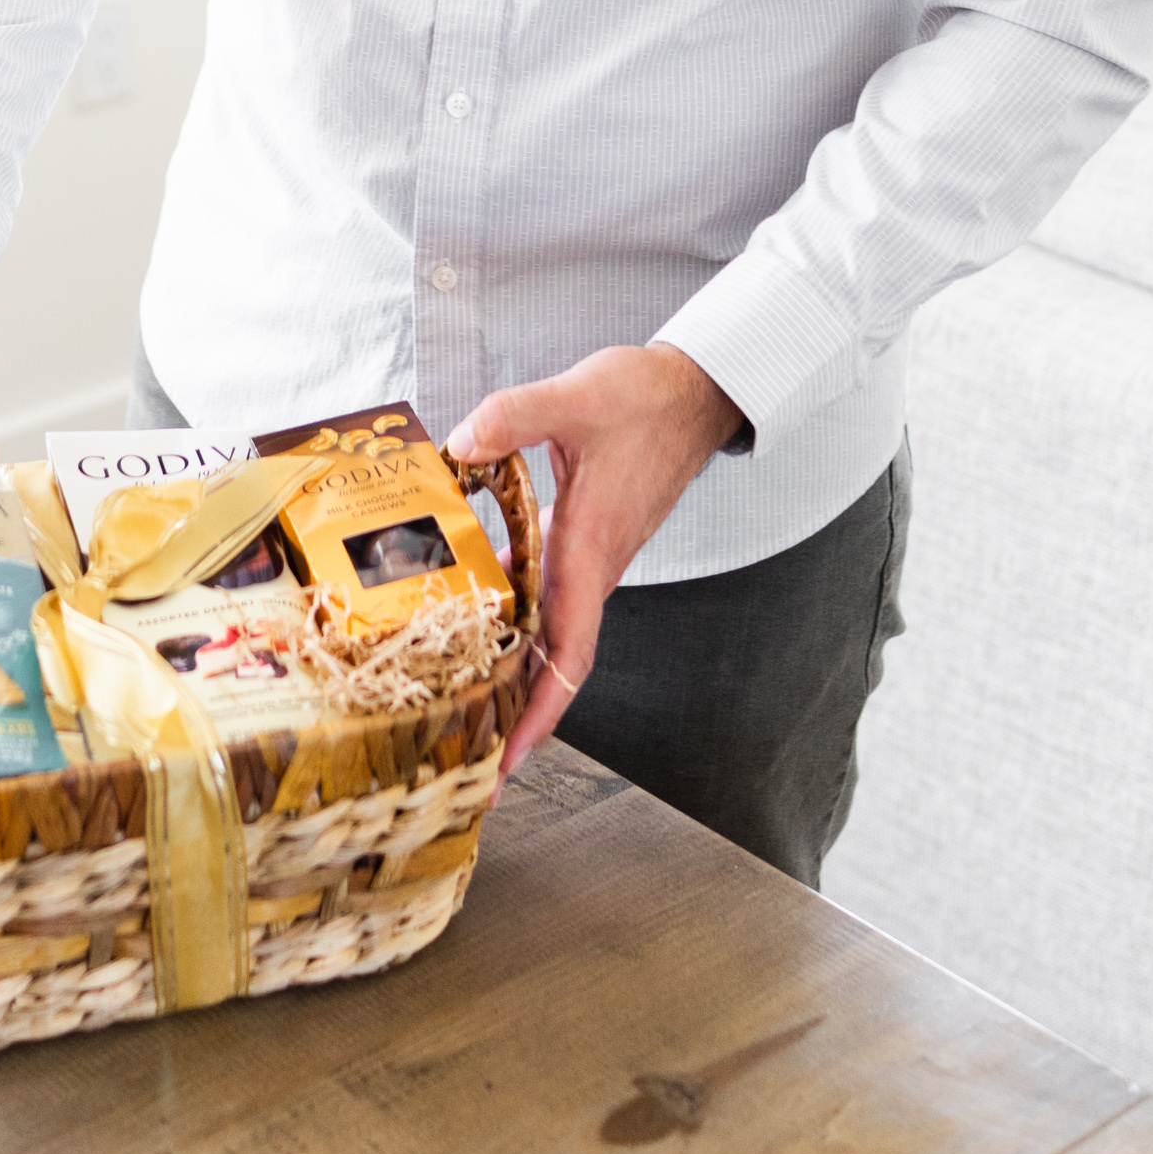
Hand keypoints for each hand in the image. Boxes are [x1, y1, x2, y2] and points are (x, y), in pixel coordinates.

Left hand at [447, 344, 745, 774]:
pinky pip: (551, 600)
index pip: (568, 653)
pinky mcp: (588, 541)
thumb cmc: (647, 400)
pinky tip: (478, 619)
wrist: (693, 392)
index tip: (507, 761)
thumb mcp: (575, 397)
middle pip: (554, 664)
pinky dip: (518, 624)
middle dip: (515, 716)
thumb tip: (459, 445)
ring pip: (552, 635)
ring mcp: (593, 559)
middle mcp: (594, 567)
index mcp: (591, 548)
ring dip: (514, 675)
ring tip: (463, 706)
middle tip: (465, 759)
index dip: (538, 713)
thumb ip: (513, 418)